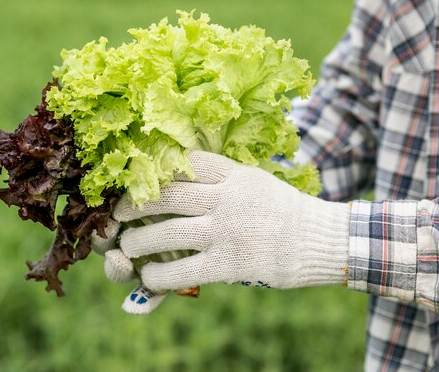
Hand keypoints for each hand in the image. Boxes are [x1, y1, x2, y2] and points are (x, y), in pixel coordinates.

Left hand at [106, 151, 350, 312]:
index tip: (137, 178)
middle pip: (166, 194)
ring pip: (166, 231)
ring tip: (127, 247)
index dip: (154, 169)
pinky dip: (158, 275)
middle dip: (133, 204)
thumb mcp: (256, 180)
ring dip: (138, 241)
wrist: (319, 240)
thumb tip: (185, 179)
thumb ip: (223, 179)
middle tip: (118, 213)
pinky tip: (149, 277)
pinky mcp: (228, 263)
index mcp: (232, 174)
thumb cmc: (286, 211)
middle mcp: (225, 198)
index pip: (183, 162)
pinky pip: (181, 269)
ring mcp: (225, 231)